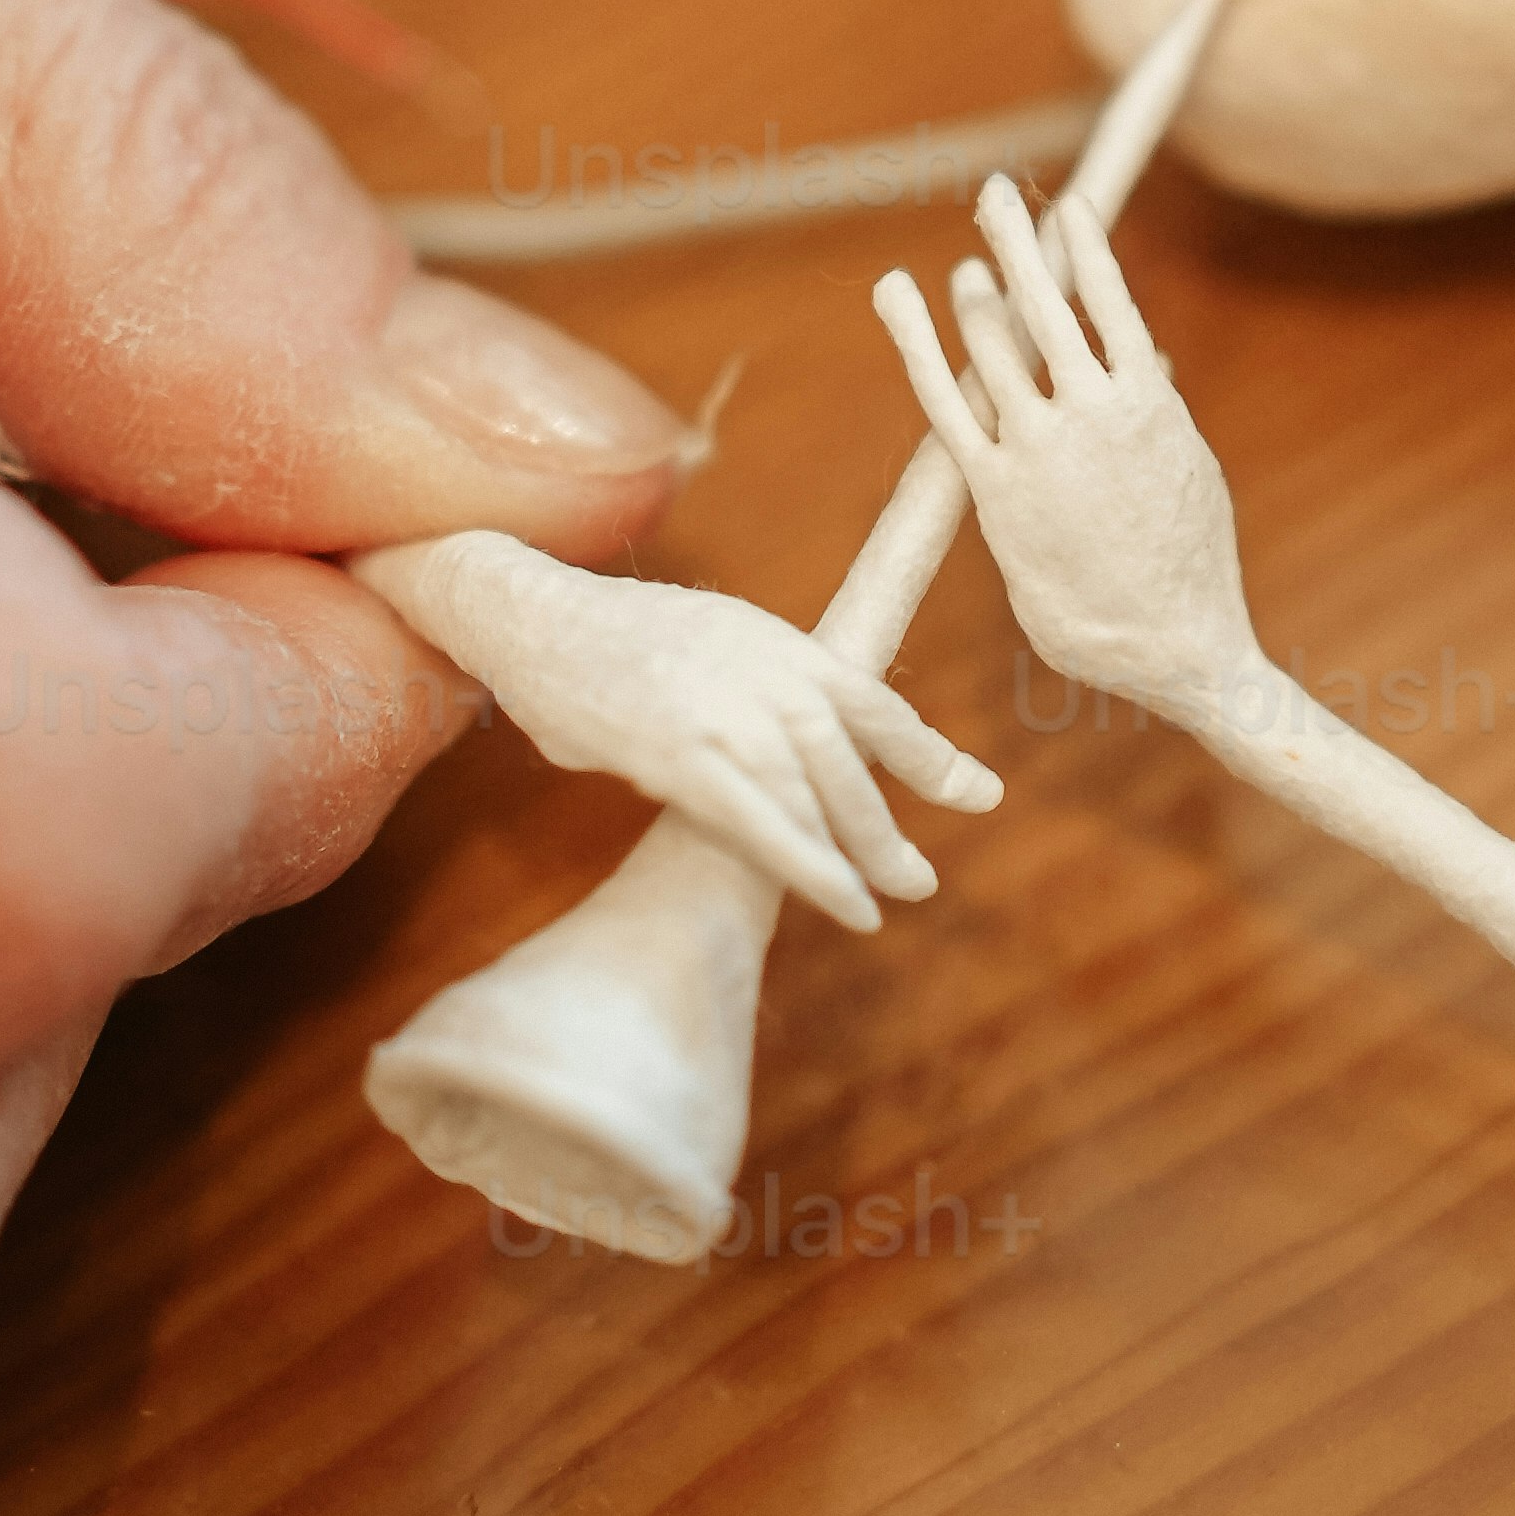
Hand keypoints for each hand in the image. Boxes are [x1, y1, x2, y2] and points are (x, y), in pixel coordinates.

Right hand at [352, 537, 997, 934]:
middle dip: (890, 827)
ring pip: (814, 797)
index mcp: (781, 645)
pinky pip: (761, 824)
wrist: (534, 614)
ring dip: (859, 854)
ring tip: (888, 899)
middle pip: (851, 762)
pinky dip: (811, 867)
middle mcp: (766, 675)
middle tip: (922, 881)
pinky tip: (844, 901)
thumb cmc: (617, 639)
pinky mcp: (679, 756)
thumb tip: (803, 739)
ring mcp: (724, 714)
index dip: (931, 757)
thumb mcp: (717, 641)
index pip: (877, 706)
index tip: (980, 795)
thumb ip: (767, 686)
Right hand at [871, 187, 1266, 727]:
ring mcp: (1092, 420)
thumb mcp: (1033, 586)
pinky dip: (1093, 265)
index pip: (941, 391)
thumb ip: (1020, 520)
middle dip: (986, 269)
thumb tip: (1014, 488)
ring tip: (999, 193)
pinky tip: (1077, 220)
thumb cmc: (1103, 635)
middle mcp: (1033, 441)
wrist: (1176, 650)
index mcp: (991, 487)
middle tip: (982, 208)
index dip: (917, 333)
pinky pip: (1115, 319)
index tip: (897, 285)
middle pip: (992, 337)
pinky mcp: (1150, 409)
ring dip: (1023, 248)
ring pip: (1045, 315)